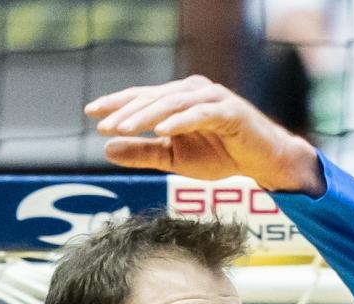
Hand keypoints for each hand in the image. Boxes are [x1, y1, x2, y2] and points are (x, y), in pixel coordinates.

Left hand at [86, 76, 324, 195]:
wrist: (263, 161)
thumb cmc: (221, 155)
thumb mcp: (175, 158)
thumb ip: (143, 153)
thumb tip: (107, 149)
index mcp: (178, 98)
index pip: (142, 97)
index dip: (116, 104)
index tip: (90, 113)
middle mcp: (193, 91)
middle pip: (153, 97)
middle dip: (127, 112)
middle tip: (104, 125)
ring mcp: (212, 98)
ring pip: (172, 103)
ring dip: (147, 116)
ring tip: (126, 128)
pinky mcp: (229, 111)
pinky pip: (199, 114)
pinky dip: (179, 120)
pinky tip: (161, 130)